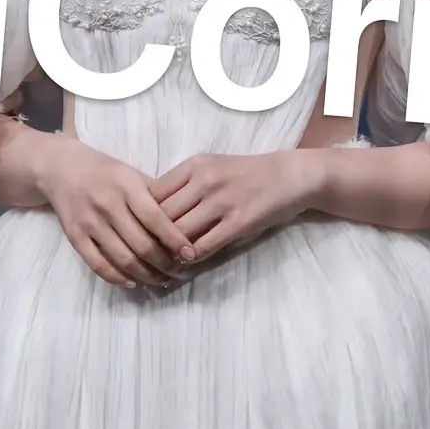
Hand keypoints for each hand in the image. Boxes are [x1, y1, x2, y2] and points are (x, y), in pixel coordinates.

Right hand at [34, 134, 196, 287]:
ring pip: (122, 258)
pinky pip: (97, 264)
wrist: (60, 168)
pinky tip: (133, 282)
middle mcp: (107, 204)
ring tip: (162, 281)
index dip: (174, 240)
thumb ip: (156, 196)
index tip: (190, 255)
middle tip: (180, 273)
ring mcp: (89, 222)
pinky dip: (117, 277)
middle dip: (164, 264)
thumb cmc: (106, 172)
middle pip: (141, 244)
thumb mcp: (132, 174)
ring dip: (145, 275)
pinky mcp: (74, 236)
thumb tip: (185, 223)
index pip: (155, 218)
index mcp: (126, 186)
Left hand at [147, 150, 321, 263]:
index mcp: (193, 165)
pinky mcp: (239, 222)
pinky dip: (192, 258)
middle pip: (161, 216)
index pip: (152, 194)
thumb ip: (183, 184)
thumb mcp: (211, 167)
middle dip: (151, 238)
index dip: (141, 216)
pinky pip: (204, 246)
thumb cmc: (246, 173)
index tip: (140, 231)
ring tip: (164, 262)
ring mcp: (222, 201)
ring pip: (179, 233)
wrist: (289, 176)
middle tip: (146, 254)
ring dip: (169, 252)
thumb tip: (150, 211)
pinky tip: (189, 262)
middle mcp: (204, 180)